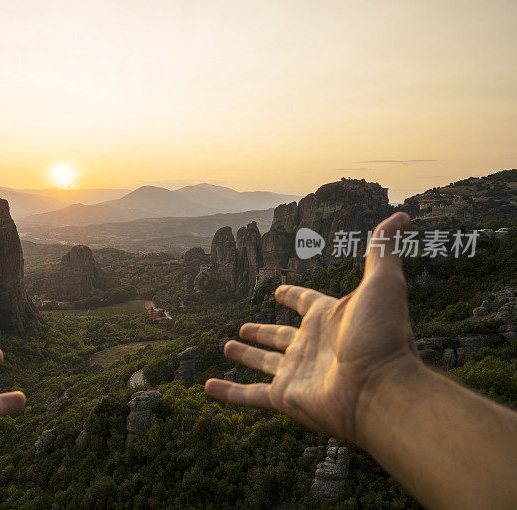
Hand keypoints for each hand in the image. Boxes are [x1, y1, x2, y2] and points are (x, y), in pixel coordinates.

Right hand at [205, 212, 420, 441]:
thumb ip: (382, 249)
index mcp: (329, 318)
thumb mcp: (382, 283)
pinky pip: (249, 395)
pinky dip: (228, 393)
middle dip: (262, 331)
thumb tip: (403, 214)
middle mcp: (312, 346)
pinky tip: (208, 388)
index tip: (278, 290)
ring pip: (263, 363)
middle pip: (280, 335)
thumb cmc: (383, 336)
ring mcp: (297, 373)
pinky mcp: (285, 397)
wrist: (382, 390)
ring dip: (246, 356)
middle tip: (244, 328)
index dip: (292, 295)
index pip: (306, 302)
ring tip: (227, 347)